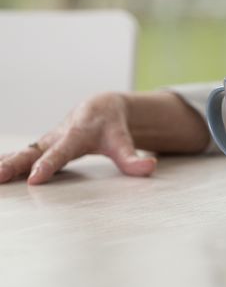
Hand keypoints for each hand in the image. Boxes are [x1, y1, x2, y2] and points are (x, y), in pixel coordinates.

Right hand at [0, 93, 156, 184]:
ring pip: (22, 152)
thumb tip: (150, 167)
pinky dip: (6, 162)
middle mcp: (57, 137)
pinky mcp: (41, 146)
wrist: (101, 108)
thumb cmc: (112, 127)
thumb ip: (133, 158)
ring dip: (5, 164)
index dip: (49, 165)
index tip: (35, 178)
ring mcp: (46, 141)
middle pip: (33, 151)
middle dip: (15, 164)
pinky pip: (20, 154)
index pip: (61, 153)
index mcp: (77, 135)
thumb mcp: (124, 141)